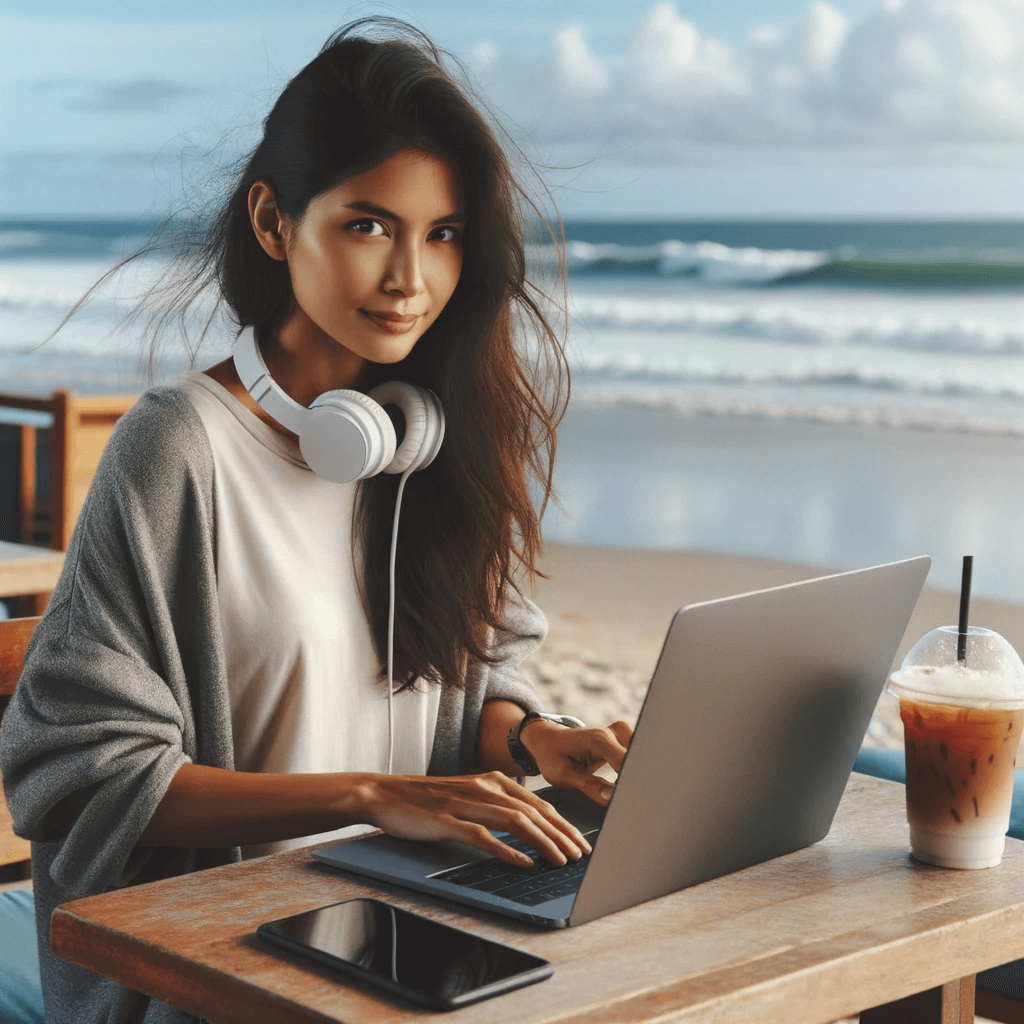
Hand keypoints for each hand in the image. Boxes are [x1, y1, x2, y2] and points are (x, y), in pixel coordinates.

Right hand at [351, 771, 592, 867]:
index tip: (580, 843)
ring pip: (515, 821)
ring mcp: (465, 802)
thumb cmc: (428, 799)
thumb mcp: (468, 795)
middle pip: (533, 812)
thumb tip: (527, 823)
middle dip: (561, 835)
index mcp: (492, 780)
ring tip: (560, 860)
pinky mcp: (447, 819)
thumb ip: (496, 803)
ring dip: (542, 842)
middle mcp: (484, 787)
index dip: (562, 824)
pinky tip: (522, 862)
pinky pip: (482, 834)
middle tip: (580, 856)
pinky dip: (506, 849)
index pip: (537, 804)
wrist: (385, 793)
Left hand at [519, 720, 632, 804]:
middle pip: (637, 761)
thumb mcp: (564, 775)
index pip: (626, 764)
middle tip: (627, 801)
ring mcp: (622, 733)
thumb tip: (611, 797)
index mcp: (599, 740)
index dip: (629, 784)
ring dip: (635, 778)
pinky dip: (633, 773)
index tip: (628, 801)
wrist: (548, 740)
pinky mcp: (625, 738)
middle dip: (635, 782)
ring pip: (641, 760)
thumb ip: (589, 786)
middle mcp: (615, 732)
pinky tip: (623, 785)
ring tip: (621, 792)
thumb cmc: (552, 756)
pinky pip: (637, 758)